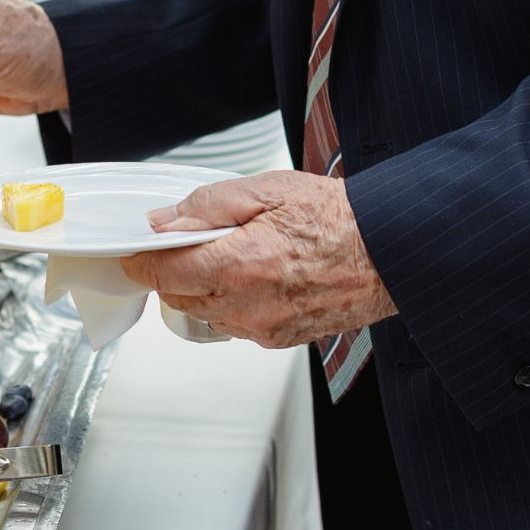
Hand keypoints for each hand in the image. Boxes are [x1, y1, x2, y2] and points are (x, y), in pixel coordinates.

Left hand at [120, 171, 397, 347]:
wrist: (393, 252)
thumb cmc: (341, 219)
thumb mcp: (267, 190)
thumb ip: (207, 207)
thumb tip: (164, 223)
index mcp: (238, 265)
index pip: (163, 274)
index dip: (143, 261)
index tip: (137, 252)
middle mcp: (246, 305)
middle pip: (179, 297)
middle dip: (176, 271)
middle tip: (194, 243)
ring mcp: (262, 328)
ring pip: (205, 314)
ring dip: (205, 288)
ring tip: (236, 256)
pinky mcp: (279, 339)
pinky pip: (235, 324)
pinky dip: (233, 303)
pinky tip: (258, 277)